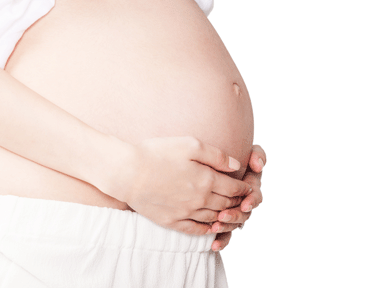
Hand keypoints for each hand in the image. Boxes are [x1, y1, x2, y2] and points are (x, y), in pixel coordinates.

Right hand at [115, 136, 252, 234]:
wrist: (127, 172)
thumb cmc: (157, 153)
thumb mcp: (190, 144)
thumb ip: (216, 156)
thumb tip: (236, 165)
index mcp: (207, 180)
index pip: (234, 188)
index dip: (244, 188)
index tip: (247, 187)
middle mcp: (200, 199)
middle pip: (226, 204)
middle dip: (237, 202)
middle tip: (243, 201)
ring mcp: (185, 212)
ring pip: (213, 218)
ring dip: (225, 217)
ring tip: (230, 213)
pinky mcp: (171, 221)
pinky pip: (195, 230)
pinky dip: (207, 230)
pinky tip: (210, 228)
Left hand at [209, 144, 265, 250]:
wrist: (207, 162)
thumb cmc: (230, 154)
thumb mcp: (247, 151)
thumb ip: (258, 155)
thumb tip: (258, 165)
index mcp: (250, 187)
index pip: (255, 196)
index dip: (252, 200)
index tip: (245, 203)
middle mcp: (243, 201)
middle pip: (244, 213)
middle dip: (235, 216)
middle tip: (223, 216)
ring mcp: (233, 212)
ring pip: (233, 225)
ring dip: (226, 228)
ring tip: (214, 227)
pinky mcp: (221, 220)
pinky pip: (224, 235)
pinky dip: (220, 241)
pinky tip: (212, 245)